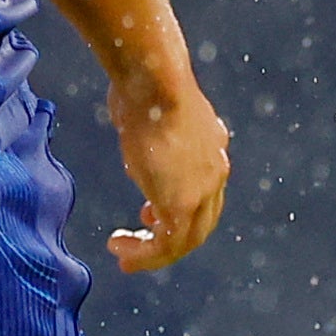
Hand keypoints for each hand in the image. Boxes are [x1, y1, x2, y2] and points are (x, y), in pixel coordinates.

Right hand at [104, 77, 230, 272]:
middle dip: (168, 236)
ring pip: (186, 239)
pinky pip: (167, 244)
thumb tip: (130, 112)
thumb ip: (149, 118)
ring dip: (153, 252)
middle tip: (139, 245)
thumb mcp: (152, 102)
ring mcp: (203, 190)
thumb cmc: (145, 80)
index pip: (203, 191)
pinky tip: (119, 248)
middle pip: (201, 221)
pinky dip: (144, 254)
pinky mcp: (182, 204)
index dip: (176, 207)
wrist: (155, 80)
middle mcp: (215, 172)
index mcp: (212, 147)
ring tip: (123, 255)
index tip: (145, 214)